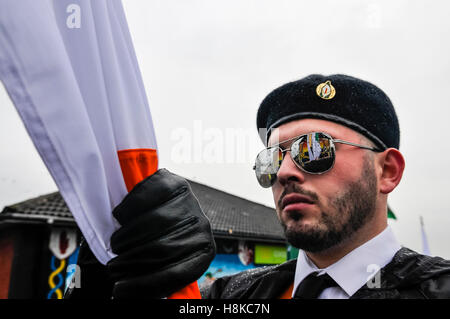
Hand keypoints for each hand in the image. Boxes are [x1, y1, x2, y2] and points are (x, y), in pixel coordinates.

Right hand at [106, 168, 215, 298]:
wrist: (171, 206)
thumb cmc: (163, 239)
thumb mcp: (165, 262)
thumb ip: (154, 275)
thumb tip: (125, 297)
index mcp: (203, 253)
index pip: (176, 275)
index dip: (143, 286)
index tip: (119, 291)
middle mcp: (201, 228)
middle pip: (161, 249)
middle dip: (129, 262)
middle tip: (113, 267)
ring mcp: (190, 203)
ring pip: (152, 223)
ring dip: (126, 236)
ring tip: (117, 243)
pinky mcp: (175, 183)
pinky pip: (147, 195)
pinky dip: (129, 208)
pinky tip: (122, 217)